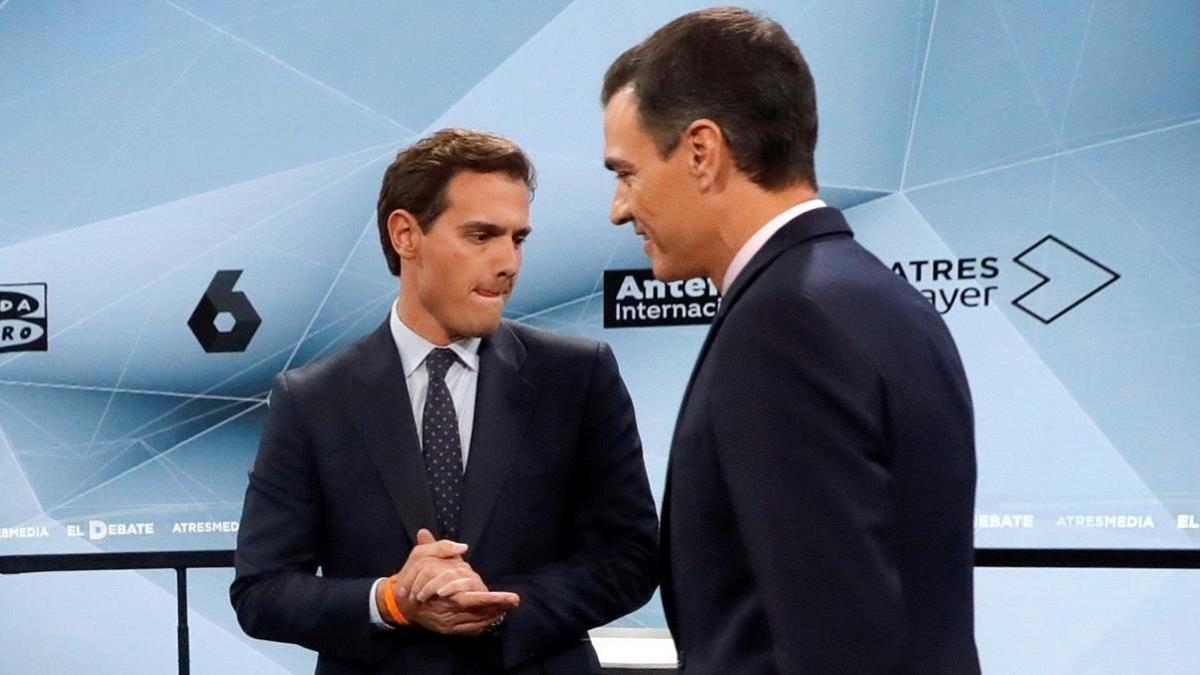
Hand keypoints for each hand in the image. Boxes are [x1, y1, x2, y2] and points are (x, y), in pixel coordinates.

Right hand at [382, 529, 519, 634]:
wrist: (398, 599)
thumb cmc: (411, 574)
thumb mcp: (422, 554)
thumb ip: (443, 548)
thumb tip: (463, 547)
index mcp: (443, 591)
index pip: (473, 598)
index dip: (492, 599)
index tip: (511, 597)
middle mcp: (447, 610)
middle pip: (478, 611)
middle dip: (498, 607)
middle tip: (514, 601)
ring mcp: (447, 622)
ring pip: (475, 621)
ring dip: (493, 615)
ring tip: (509, 606)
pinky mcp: (446, 629)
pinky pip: (468, 629)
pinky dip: (482, 625)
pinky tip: (494, 617)